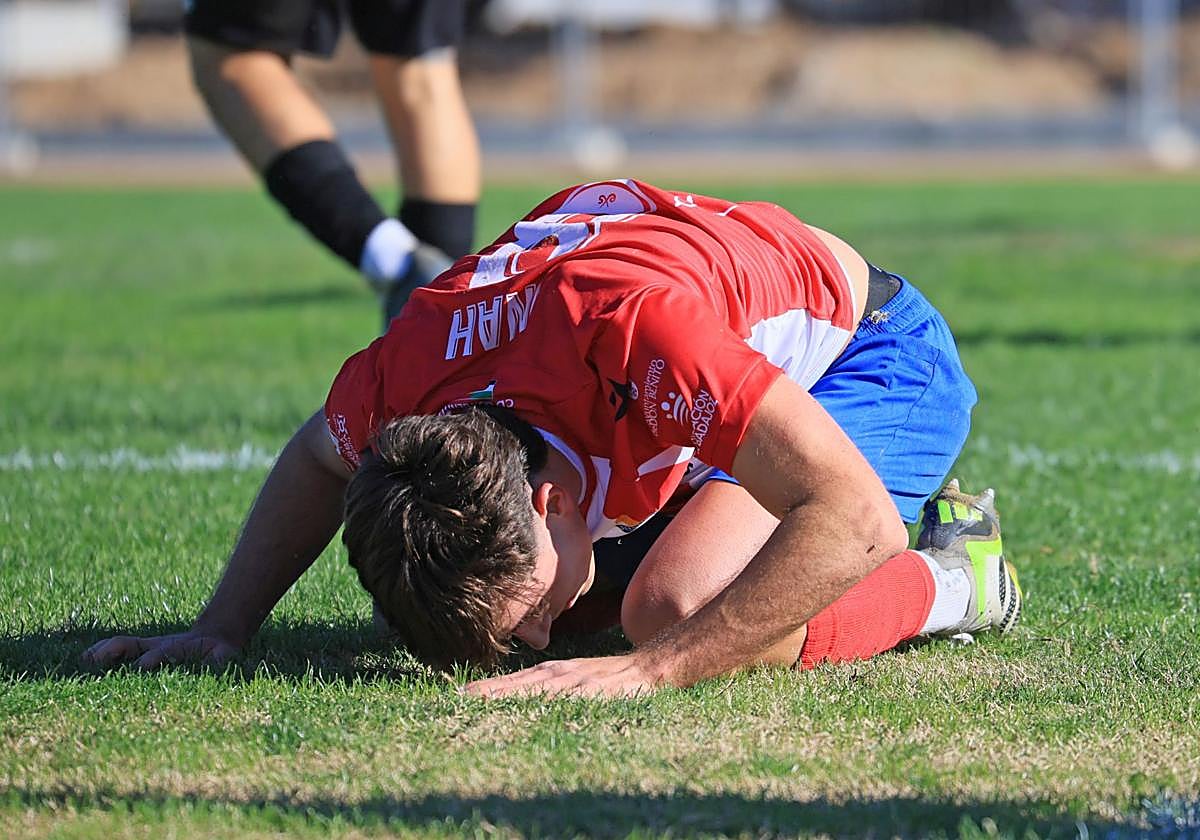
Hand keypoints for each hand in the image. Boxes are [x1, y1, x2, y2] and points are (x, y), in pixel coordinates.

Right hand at [82, 631, 238, 670]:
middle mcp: (158, 645)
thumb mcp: (225, 657)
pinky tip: (84, 661)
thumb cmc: (220, 652)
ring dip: (102, 651)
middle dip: (116, 651)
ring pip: (122, 644)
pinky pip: (119, 649)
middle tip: (96, 661)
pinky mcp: (143, 650)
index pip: (163, 652)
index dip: (154, 659)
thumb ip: (220, 663)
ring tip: (82, 662)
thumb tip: (217, 666)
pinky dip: (101, 653)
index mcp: (179, 648)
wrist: (217, 635)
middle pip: (133, 644)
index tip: (143, 666)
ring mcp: (149, 646)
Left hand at [464, 652, 663, 698]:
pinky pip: (565, 703)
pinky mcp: (593, 695)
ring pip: (535, 693)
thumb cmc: (606, 679)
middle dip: (488, 694)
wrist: (647, 669)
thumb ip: (547, 688)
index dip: (485, 690)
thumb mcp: (572, 679)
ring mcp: (575, 685)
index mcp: (551, 674)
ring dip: (508, 699)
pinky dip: (545, 707)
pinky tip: (530, 713)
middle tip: (458, 701)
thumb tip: (514, 701)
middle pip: (516, 687)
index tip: (457, 697)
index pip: (511, 684)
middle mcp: (558, 677)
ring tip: (481, 704)